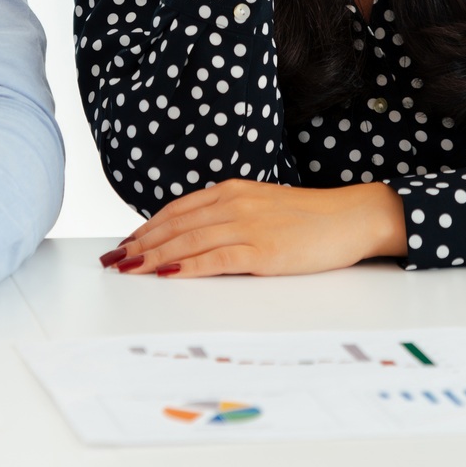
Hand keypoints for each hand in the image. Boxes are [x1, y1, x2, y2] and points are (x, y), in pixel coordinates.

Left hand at [105, 178, 405, 277]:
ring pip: (187, 242)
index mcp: (232, 191)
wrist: (351, 217)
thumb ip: (231, 216)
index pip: (177, 210)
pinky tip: (167, 275)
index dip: (146, 227)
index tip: (126, 242)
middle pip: (174, 226)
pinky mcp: (262, 250)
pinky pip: (215, 259)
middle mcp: (233, 203)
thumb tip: (198, 237)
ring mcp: (247, 226)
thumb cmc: (310, 217)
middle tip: (114, 260)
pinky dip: (187, 267)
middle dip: (140, 244)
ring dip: (153, 257)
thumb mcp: (262, 207)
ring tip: (129, 269)